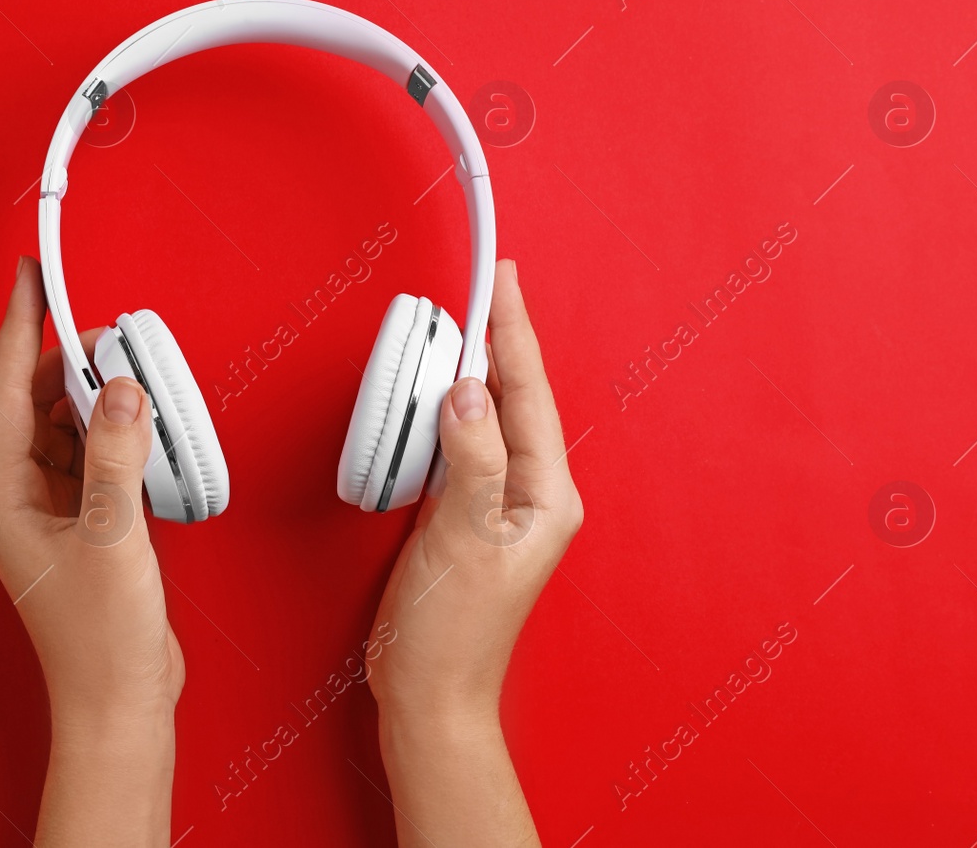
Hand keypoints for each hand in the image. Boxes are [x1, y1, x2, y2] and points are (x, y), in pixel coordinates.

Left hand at [0, 255, 180, 845]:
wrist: (120, 703)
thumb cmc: (103, 638)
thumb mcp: (114, 538)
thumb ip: (117, 457)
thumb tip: (122, 388)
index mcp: (3, 496)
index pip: (7, 391)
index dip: (19, 328)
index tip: (30, 277)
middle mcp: (17, 497)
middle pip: (34, 402)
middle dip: (69, 359)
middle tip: (108, 327)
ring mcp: (49, 511)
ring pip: (64, 426)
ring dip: (95, 395)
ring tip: (131, 367)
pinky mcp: (83, 524)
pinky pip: (91, 455)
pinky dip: (114, 431)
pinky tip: (143, 420)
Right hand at [368, 259, 581, 845]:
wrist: (430, 696)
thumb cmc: (450, 631)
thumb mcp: (463, 538)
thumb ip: (471, 459)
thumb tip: (468, 390)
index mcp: (547, 495)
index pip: (529, 393)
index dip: (513, 331)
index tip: (501, 279)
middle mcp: (533, 494)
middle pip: (517, 397)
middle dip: (502, 339)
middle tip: (486, 283)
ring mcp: (501, 505)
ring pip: (492, 417)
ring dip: (478, 369)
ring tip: (468, 320)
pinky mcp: (467, 516)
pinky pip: (465, 444)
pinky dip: (451, 408)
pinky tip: (438, 392)